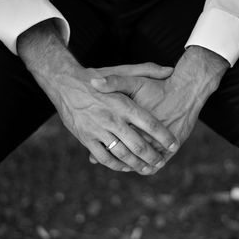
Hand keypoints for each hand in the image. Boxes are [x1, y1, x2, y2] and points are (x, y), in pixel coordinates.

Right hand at [17, 20, 178, 174]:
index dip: (165, 137)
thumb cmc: (96, 76)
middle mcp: (112, 119)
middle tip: (160, 161)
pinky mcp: (86, 138)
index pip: (150, 124)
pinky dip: (116, 165)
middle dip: (152, 156)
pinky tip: (125, 167)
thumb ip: (146, 70)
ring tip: (147, 168)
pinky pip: (104, 158)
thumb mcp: (121, 70)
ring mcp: (98, 130)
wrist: (64, 82)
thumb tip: (170, 69)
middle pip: (138, 144)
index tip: (174, 144)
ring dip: (137, 164)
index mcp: (123, 104)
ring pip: (122, 154)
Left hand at [91, 46, 228, 168]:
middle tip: (107, 159)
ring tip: (123, 165)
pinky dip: (148, 168)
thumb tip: (92, 82)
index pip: (113, 140)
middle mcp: (145, 134)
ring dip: (130, 165)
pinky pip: (156, 165)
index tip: (96, 151)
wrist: (188, 90)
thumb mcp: (135, 81)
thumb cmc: (159, 87)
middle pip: (124, 153)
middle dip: (114, 158)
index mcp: (132, 120)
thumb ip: (114, 82)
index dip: (103, 147)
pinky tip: (142, 167)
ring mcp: (159, 143)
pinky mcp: (171, 148)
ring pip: (139, 162)